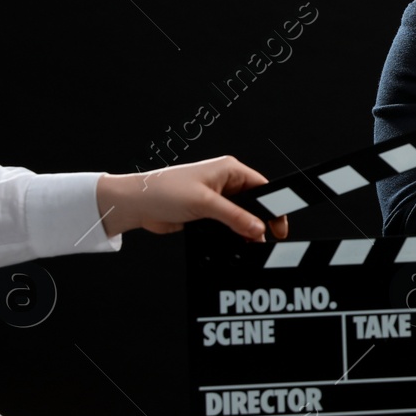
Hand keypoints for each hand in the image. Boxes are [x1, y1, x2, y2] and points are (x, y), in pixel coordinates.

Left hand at [96, 156, 289, 241]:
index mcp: (229, 170)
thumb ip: (234, 217)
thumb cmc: (163, 191)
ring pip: (240, 217)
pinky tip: (234, 244)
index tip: (280, 226)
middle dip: (260, 222)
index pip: (262, 187)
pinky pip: (226, 226)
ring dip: (245, 230)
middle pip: (253, 204)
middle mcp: (224, 182)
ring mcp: (215, 199)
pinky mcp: (205, 213)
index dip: (274, 206)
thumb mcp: (205, 203)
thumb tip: (258, 229)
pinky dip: (232, 235)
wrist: (135, 204)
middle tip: (266, 240)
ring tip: (250, 245)